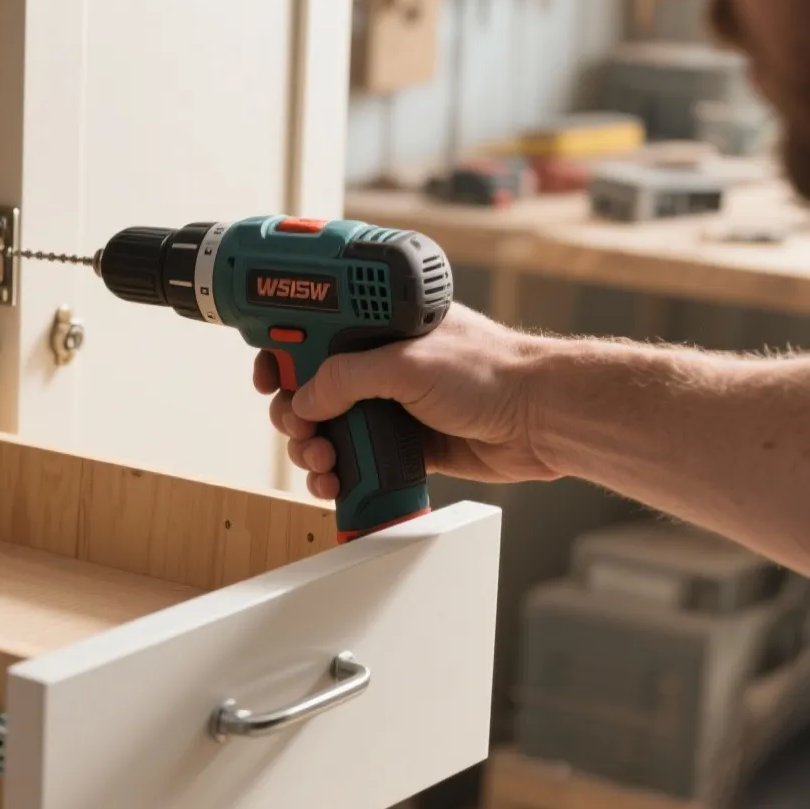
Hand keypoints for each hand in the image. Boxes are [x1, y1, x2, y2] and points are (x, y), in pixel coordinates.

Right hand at [254, 304, 558, 499]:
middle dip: (295, 412)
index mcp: (380, 327)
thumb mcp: (405, 364)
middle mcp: (382, 363)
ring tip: (321, 461)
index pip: (314, 330)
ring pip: (329, 428)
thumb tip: (306, 398)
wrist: (541, 419)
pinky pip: (356, 460)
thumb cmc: (492, 373)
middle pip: (312, 387)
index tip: (268, 373)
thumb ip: (347, 377)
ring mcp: (392, 405)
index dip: (284, 350)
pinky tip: (335, 482)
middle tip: (299, 427)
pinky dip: (338, 474)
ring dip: (312, 448)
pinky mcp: (405, 445)